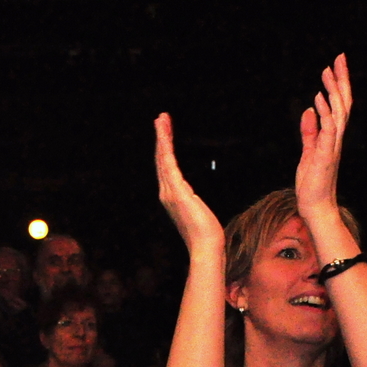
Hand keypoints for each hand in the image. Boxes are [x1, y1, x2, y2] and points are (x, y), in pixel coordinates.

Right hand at [153, 113, 223, 255]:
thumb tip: (193, 199)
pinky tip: (165, 135)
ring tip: (161, 119)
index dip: (164, 149)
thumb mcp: (198, 212)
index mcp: (171, 196)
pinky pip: (169, 163)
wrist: (206, 248)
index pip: (167, 168)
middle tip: (161, 118)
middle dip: (161, 138)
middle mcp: (166, 193)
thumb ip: (192, 203)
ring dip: (162, 137)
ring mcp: (170, 192)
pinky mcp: (177, 191)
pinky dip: (166, 147)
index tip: (165, 132)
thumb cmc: (206, 234)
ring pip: (163, 158)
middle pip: (162, 160)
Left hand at [294, 52, 351, 221]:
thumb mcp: (308, 152)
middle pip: (343, 104)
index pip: (339, 106)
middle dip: (341, 80)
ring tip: (327, 72)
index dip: (339, 85)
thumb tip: (309, 111)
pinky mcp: (324, 155)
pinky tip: (318, 99)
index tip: (336, 65)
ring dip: (333, 92)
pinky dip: (324, 113)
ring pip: (338, 113)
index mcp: (333, 137)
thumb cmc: (313, 183)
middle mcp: (336, 138)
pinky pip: (327, 131)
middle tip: (339, 58)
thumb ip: (310, 132)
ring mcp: (332, 146)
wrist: (315, 207)